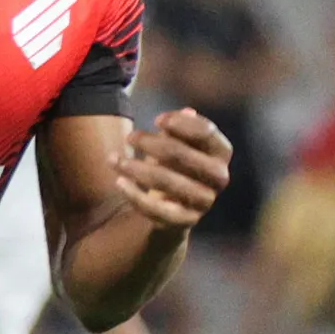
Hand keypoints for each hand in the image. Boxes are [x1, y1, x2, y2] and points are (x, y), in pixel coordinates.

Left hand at [120, 109, 233, 229]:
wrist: (174, 207)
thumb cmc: (177, 165)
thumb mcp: (178, 142)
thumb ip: (180, 128)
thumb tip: (186, 111)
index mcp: (221, 153)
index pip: (206, 132)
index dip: (180, 123)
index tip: (157, 119)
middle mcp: (219, 177)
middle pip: (181, 154)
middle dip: (150, 143)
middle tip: (129, 137)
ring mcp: (204, 201)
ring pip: (166, 181)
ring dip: (135, 168)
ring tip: (113, 159)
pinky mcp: (186, 222)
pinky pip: (158, 210)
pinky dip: (135, 195)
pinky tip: (119, 181)